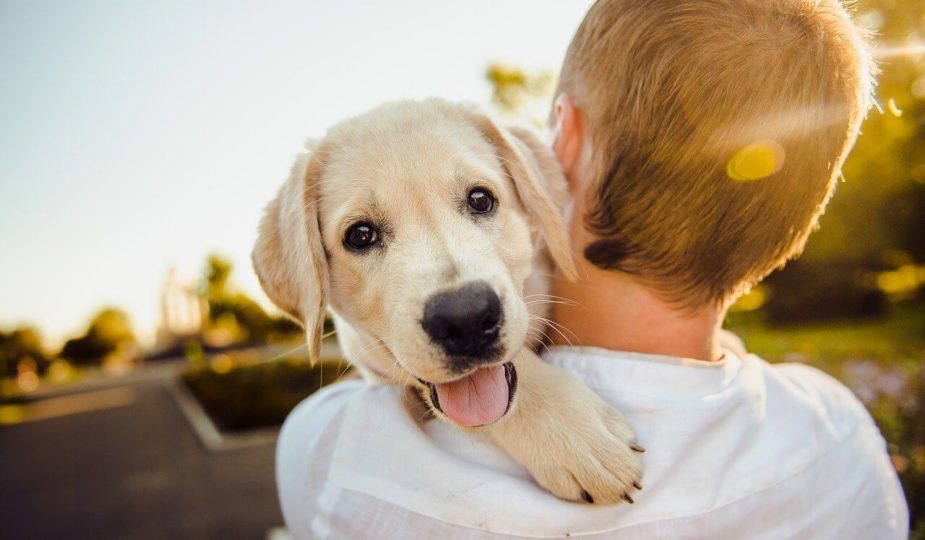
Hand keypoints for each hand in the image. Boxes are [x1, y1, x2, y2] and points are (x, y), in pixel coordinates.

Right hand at [484, 348, 643, 503]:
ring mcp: (561, 461)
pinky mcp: (541, 469)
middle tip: (620, 483)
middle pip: (615, 480)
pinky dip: (578, 493)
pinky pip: (567, 493)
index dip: (633, 469)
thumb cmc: (551, 389)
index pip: (627, 461)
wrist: (508, 391)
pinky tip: (580, 488)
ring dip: (604, 493)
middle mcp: (581, 447)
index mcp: (596, 426)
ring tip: (602, 488)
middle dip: (622, 485)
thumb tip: (635, 448)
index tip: (629, 466)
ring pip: (595, 492)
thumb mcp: (590, 399)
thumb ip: (614, 423)